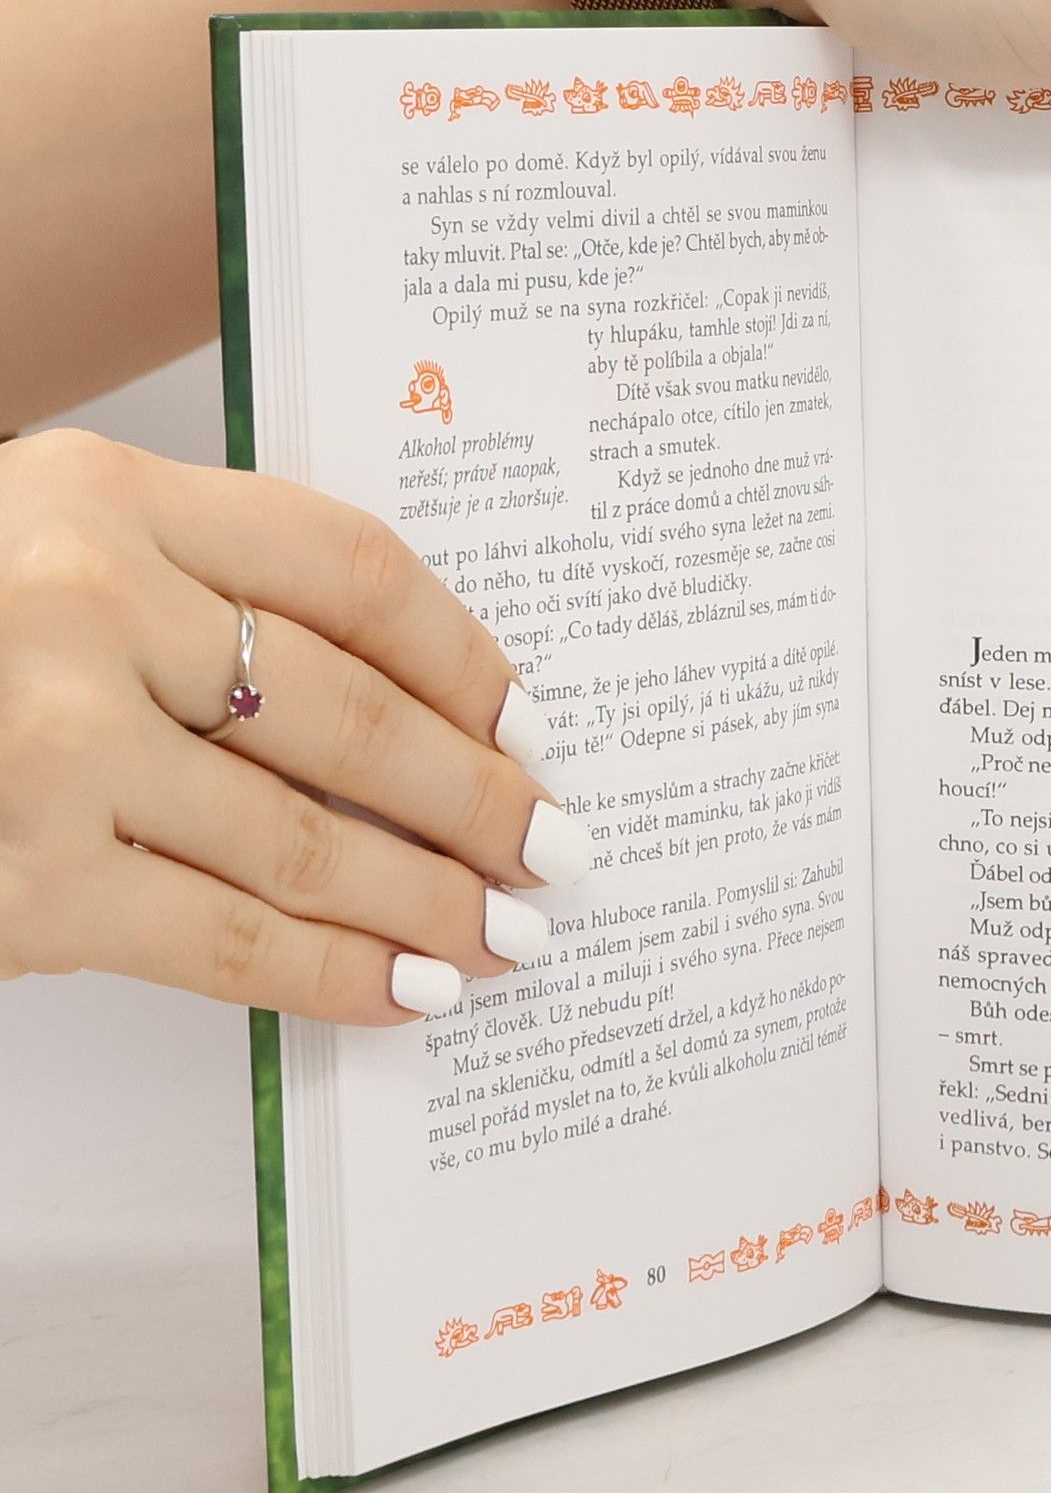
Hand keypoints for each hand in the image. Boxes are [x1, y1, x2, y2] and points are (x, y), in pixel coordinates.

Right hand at [0, 431, 594, 1024]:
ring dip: (434, 898)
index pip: (355, 572)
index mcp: (111, 500)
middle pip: (358, 714)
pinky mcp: (26, 884)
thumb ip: (190, 593)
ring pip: (312, 840)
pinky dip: (339, 974)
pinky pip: (231, 942)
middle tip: (556, 843)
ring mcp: (57, 750)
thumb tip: (392, 709)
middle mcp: (94, 608)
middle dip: (479, 795)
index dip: (465, 658)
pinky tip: (410, 991)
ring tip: (512, 932)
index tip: (528, 719)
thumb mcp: (34, 547)